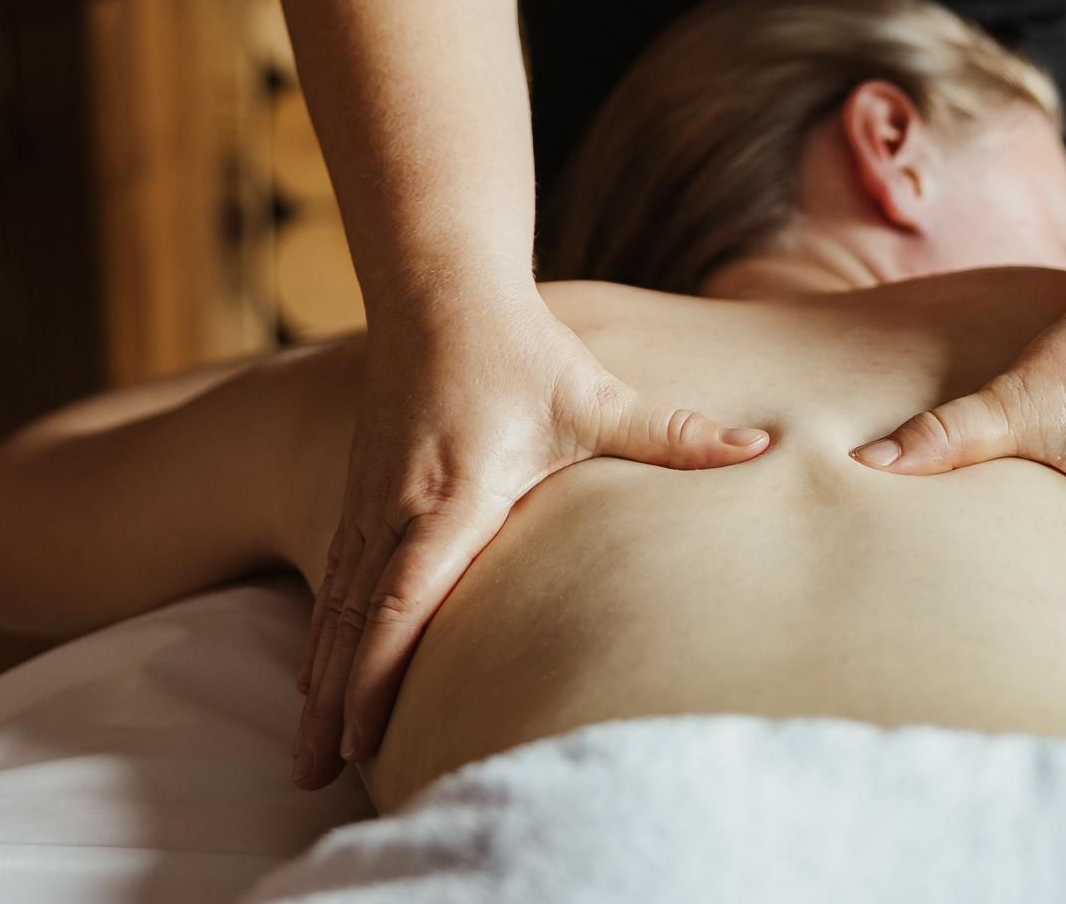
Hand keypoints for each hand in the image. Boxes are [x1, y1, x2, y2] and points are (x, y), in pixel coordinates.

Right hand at [293, 288, 772, 786]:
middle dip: (331, 703)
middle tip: (311, 776)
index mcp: (450, 496)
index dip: (376, 670)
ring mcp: (369, 501)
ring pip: (332, 604)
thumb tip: (762, 447)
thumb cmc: (519, 347)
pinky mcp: (361, 492)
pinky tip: (312, 679)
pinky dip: (320, 634)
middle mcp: (396, 507)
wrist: (440, 288)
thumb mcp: (598, 396)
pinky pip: (330, 576)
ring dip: (316, 679)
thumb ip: (675, 434)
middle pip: (352, 620)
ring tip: (303, 755)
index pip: (402, 598)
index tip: (360, 734)